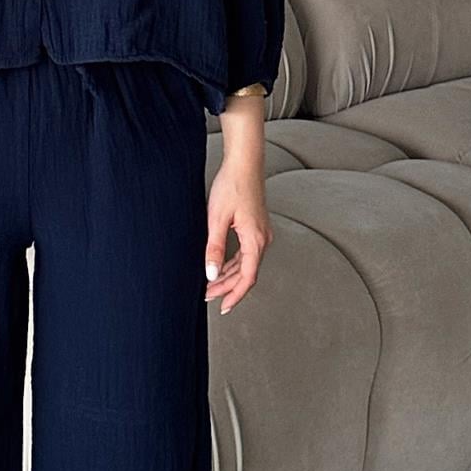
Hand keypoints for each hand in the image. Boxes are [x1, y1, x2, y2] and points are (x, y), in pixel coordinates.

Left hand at [204, 165, 272, 311]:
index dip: (235, 295)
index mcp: (255, 240)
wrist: (244, 163)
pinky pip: (246, 253)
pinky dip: (233, 263)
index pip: (247, 278)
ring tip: (210, 284)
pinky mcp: (256, 227)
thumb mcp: (217, 219)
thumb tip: (211, 274)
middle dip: (227, 287)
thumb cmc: (231, 186)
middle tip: (207, 296)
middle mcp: (262, 239)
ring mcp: (261, 233)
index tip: (223, 308)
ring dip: (229, 276)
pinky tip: (220, 266)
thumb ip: (214, 248)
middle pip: (246, 273)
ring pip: (246, 264)